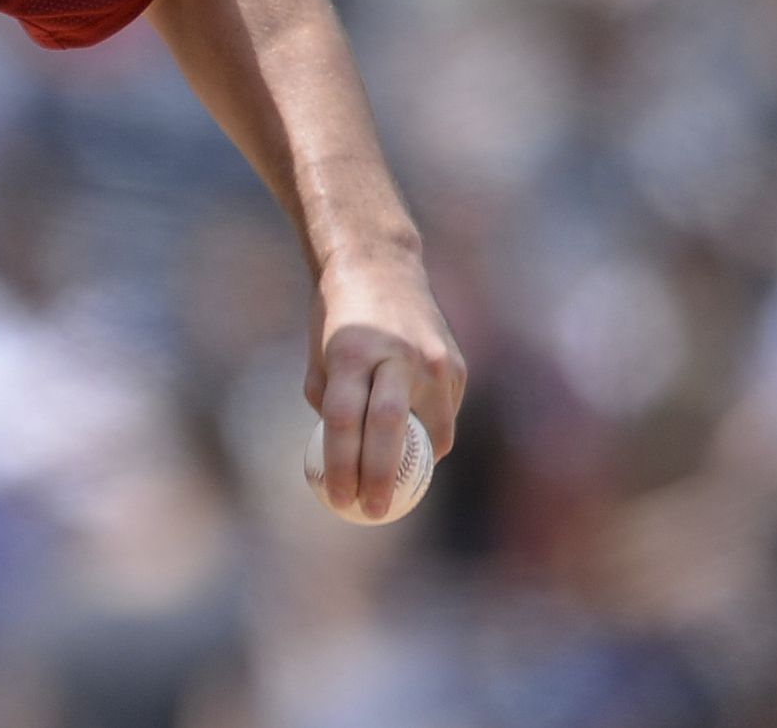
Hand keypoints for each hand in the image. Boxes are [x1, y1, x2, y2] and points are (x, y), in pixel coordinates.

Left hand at [305, 249, 464, 520]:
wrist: (380, 266)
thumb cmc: (339, 318)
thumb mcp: (320, 354)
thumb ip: (330, 402)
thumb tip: (341, 456)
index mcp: (351, 352)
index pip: (342, 419)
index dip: (339, 464)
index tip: (336, 498)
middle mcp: (395, 356)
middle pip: (387, 429)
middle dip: (378, 477)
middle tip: (371, 510)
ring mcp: (432, 361)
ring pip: (429, 430)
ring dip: (413, 463)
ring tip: (395, 486)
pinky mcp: (456, 366)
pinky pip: (445, 415)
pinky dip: (429, 434)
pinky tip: (415, 445)